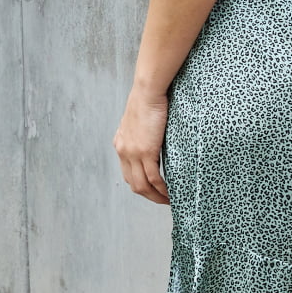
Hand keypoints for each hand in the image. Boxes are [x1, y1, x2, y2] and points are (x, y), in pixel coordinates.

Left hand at [113, 87, 170, 204]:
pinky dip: (162, 189)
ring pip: (142, 185)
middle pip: (134, 184)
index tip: (154, 190)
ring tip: (168, 200)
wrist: (148, 91)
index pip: (128, 173)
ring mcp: (133, 153)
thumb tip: (154, 139)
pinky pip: (153, 178)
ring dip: (155, 196)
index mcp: (121, 144)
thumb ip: (142, 133)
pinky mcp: (146, 152)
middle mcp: (123, 151)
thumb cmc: (149, 100)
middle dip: (148, 196)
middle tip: (163, 200)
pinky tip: (170, 192)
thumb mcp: (140, 120)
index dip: (141, 185)